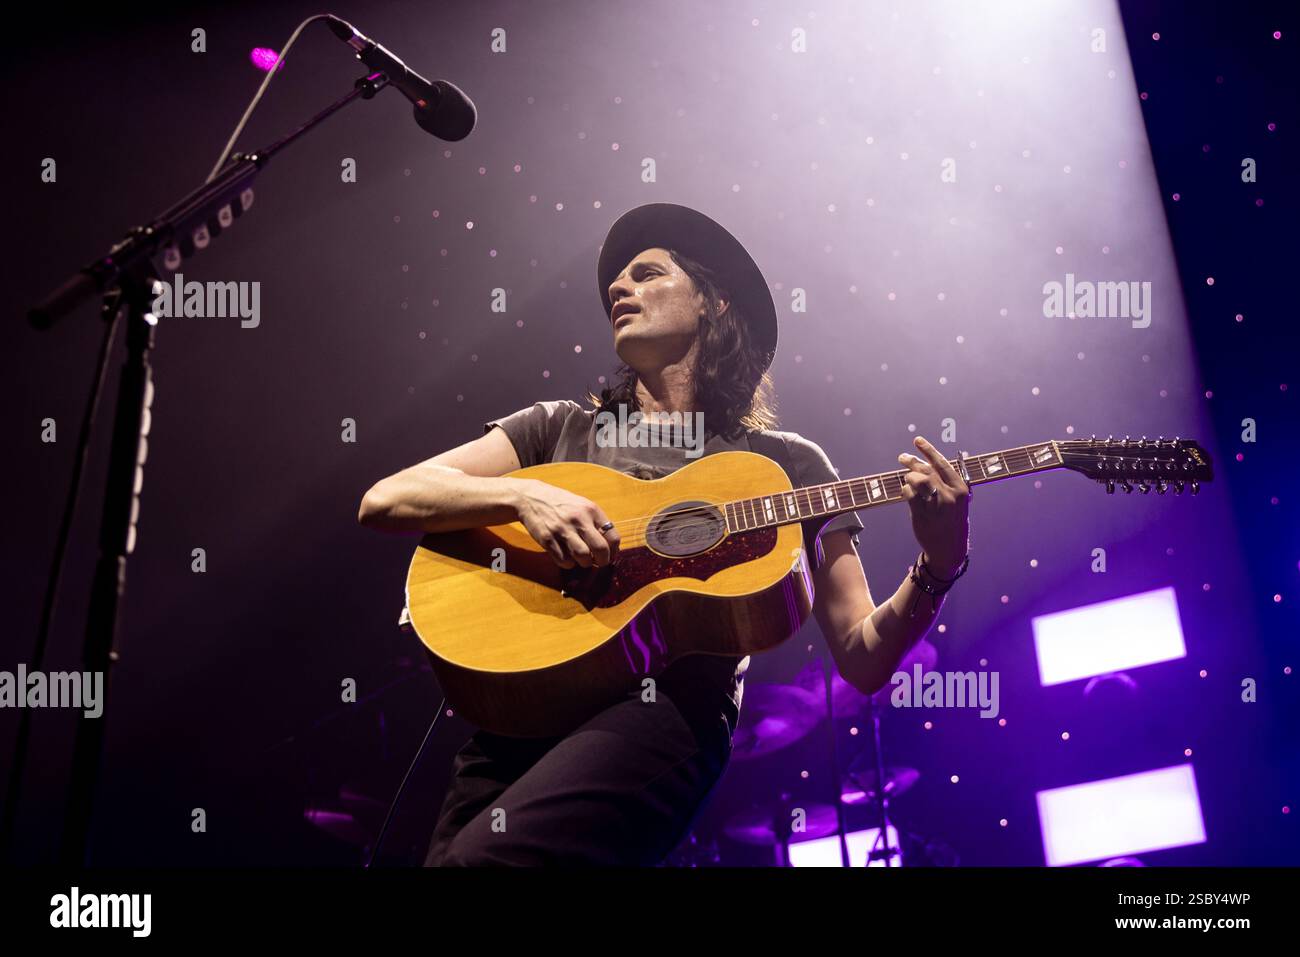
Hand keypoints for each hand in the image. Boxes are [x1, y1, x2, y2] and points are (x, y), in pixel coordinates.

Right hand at [513, 479, 620, 568]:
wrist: (530, 498)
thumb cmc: (561, 504)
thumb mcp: (582, 505)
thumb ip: (596, 522)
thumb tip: (610, 547)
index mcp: (591, 510)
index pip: (613, 536)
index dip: (614, 551)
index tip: (610, 555)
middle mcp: (578, 519)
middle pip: (600, 549)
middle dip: (602, 561)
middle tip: (598, 562)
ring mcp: (562, 529)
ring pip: (583, 557)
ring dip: (584, 563)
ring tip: (582, 559)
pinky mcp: (547, 539)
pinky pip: (564, 560)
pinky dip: (568, 563)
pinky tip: (566, 556)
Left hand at [897, 436, 970, 576]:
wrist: (949, 548)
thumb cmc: (952, 521)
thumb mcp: (957, 501)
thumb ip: (945, 483)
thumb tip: (924, 463)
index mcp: (960, 489)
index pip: (942, 464)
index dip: (928, 450)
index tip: (917, 440)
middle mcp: (949, 496)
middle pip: (926, 470)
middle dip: (911, 461)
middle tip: (902, 458)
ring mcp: (935, 506)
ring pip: (917, 480)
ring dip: (908, 477)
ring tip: (906, 479)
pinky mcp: (922, 514)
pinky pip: (909, 495)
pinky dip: (905, 490)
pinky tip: (906, 492)